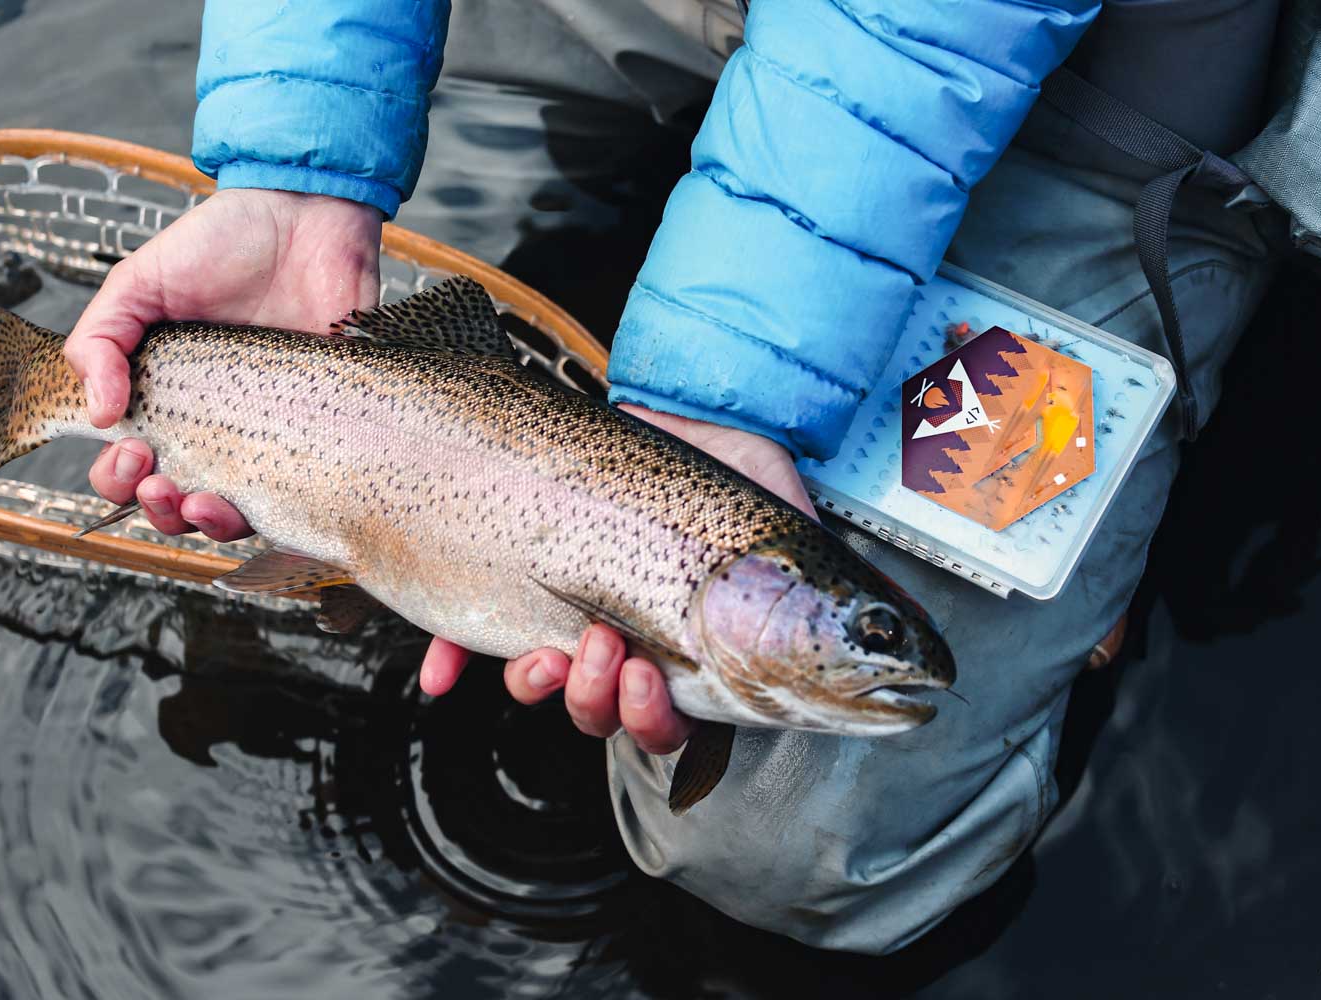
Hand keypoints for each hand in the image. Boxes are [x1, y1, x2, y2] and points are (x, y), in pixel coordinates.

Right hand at [65, 188, 382, 538]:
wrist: (308, 218)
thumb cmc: (224, 244)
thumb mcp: (141, 281)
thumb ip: (101, 339)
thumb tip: (99, 415)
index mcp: (167, 398)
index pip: (132, 467)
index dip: (119, 479)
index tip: (131, 450)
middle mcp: (218, 425)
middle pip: (178, 503)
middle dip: (158, 510)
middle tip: (159, 480)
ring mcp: (274, 432)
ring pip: (237, 512)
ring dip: (208, 523)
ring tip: (201, 501)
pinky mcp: (325, 430)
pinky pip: (306, 492)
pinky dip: (281, 511)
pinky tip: (263, 499)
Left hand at [422, 406, 817, 754]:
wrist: (681, 401)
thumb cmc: (738, 464)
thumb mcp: (783, 520)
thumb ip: (815, 582)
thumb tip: (876, 631)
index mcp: (693, 650)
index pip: (673, 723)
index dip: (653, 724)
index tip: (648, 684)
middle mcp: (631, 643)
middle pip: (602, 715)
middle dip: (597, 700)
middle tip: (605, 648)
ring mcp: (573, 613)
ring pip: (545, 684)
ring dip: (539, 683)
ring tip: (550, 643)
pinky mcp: (520, 579)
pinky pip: (475, 636)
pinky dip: (455, 659)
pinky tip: (444, 674)